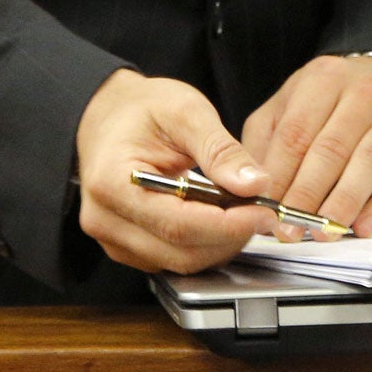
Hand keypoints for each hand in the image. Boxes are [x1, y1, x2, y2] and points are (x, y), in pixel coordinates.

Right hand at [74, 68, 274, 273]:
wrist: (110, 115)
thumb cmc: (143, 109)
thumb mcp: (186, 111)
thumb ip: (221, 150)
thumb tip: (255, 185)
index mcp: (112, 183)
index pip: (178, 224)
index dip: (229, 225)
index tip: (265, 212)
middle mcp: (106, 220)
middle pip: (181, 252)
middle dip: (231, 236)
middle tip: (264, 210)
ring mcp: (114, 239)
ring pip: (181, 263)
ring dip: (221, 244)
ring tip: (245, 211)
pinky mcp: (127, 247)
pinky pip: (173, 259)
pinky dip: (205, 245)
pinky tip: (222, 218)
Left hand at [241, 54, 371, 239]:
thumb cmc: (329, 100)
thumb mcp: (289, 103)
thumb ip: (266, 140)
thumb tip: (250, 187)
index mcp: (324, 80)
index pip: (296, 133)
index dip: (279, 175)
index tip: (265, 209)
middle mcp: (363, 95)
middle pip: (330, 150)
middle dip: (307, 195)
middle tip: (289, 229)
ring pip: (367, 165)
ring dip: (343, 204)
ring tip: (322, 233)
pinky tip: (362, 228)